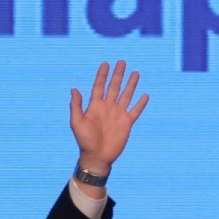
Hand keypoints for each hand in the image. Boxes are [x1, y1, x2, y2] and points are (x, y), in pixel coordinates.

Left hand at [69, 60, 149, 175]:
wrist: (97, 156)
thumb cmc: (84, 141)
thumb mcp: (77, 122)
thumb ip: (76, 106)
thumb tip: (74, 89)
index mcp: (95, 106)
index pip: (99, 86)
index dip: (102, 75)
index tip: (105, 64)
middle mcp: (107, 107)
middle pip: (114, 87)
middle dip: (118, 75)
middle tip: (122, 62)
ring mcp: (118, 114)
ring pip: (126, 95)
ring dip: (130, 84)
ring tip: (135, 73)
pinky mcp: (127, 123)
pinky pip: (135, 111)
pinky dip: (140, 104)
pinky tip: (145, 95)